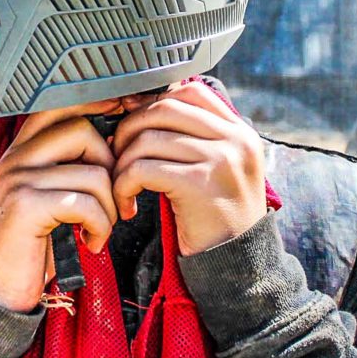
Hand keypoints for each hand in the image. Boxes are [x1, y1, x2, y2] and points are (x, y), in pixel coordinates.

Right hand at [0, 100, 126, 312]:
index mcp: (22, 149)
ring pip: (92, 173)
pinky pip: (85, 204)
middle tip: (114, 202)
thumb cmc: (32, 240)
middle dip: (111, 167)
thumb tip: (117, 137)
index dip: (96, 103)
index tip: (123, 112)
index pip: (60, 104)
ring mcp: (17, 179)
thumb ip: (70, 164)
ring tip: (99, 229)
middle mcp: (15, 157)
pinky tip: (91, 243)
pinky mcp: (25, 206)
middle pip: (83, 131)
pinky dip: (100, 227)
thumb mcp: (48, 194)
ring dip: (109, 208)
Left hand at [112, 82, 265, 255]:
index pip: (191, 91)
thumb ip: (194, 138)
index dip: (154, 101)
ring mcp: (220, 159)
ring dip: (123, 164)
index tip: (133, 124)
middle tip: (117, 157)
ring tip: (123, 187)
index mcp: (239, 131)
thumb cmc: (216, 219)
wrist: (238, 266)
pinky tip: (128, 205)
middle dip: (130, 129)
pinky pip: (143, 169)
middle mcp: (235, 139)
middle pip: (165, 108)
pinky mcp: (199, 184)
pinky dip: (124, 186)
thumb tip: (139, 106)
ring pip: (148, 139)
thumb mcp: (218, 170)